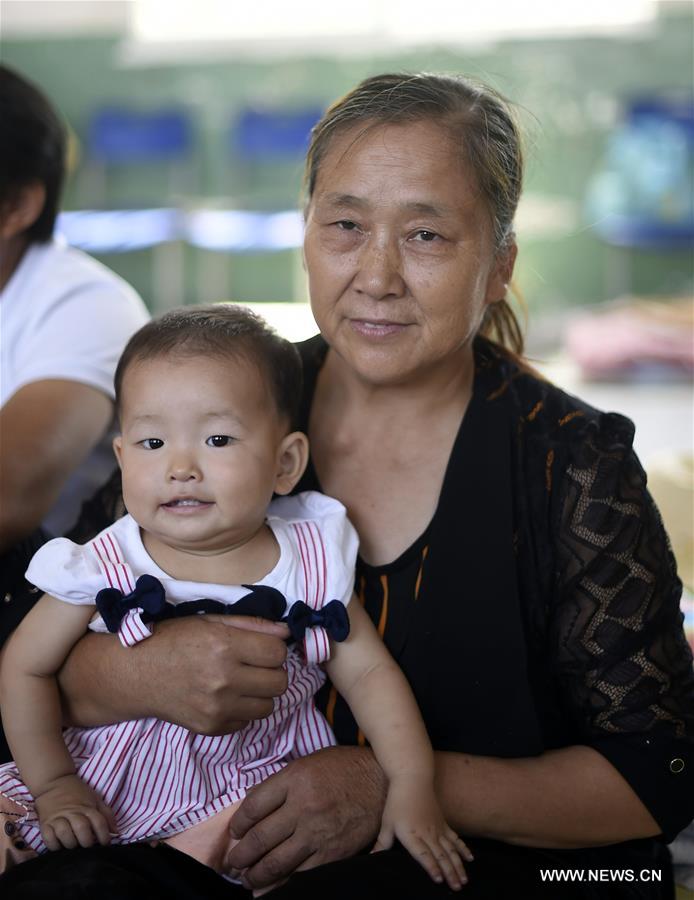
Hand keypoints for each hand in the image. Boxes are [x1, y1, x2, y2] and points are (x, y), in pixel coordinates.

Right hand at [34, 774, 115, 850]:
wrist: (54, 782)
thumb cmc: (78, 793)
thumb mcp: (95, 799)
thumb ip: (106, 814)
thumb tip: (115, 832)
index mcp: (87, 806)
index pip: (99, 822)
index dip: (104, 836)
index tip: (105, 844)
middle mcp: (73, 812)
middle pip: (82, 829)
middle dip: (87, 842)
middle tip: (88, 847)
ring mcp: (57, 817)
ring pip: (65, 834)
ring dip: (71, 844)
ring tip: (74, 847)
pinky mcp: (45, 823)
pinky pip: (48, 838)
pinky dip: (54, 846)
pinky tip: (60, 847)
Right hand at [149, 616, 290, 733]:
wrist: (135, 674)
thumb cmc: (173, 640)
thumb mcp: (210, 621)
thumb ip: (251, 624)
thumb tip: (286, 631)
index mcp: (224, 646)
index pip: (278, 653)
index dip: (274, 649)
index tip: (262, 648)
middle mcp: (223, 679)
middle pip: (280, 682)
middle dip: (272, 672)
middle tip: (255, 665)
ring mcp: (217, 708)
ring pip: (268, 706)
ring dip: (260, 693)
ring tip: (241, 682)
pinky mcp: (211, 728)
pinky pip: (247, 722)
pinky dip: (242, 710)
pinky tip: (225, 697)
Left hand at [226, 746, 386, 889]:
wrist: (383, 783)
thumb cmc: (344, 769)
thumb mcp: (309, 763)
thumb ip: (281, 783)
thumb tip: (253, 802)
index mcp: (294, 779)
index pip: (253, 806)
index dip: (238, 824)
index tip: (235, 832)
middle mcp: (302, 806)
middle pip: (259, 838)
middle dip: (240, 856)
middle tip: (233, 863)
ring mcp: (317, 832)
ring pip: (275, 862)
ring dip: (255, 875)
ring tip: (247, 879)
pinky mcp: (331, 853)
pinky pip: (299, 875)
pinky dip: (279, 885)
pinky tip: (268, 889)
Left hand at [373, 776, 472, 890]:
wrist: (413, 779)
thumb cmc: (397, 801)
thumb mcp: (387, 822)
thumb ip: (382, 842)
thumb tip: (371, 858)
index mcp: (412, 834)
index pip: (423, 854)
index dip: (431, 867)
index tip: (439, 880)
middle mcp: (427, 833)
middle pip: (441, 856)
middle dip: (450, 874)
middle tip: (457, 889)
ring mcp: (438, 828)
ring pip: (451, 850)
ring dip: (458, 866)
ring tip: (464, 881)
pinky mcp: (443, 823)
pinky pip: (455, 839)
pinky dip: (463, 849)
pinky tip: (470, 859)